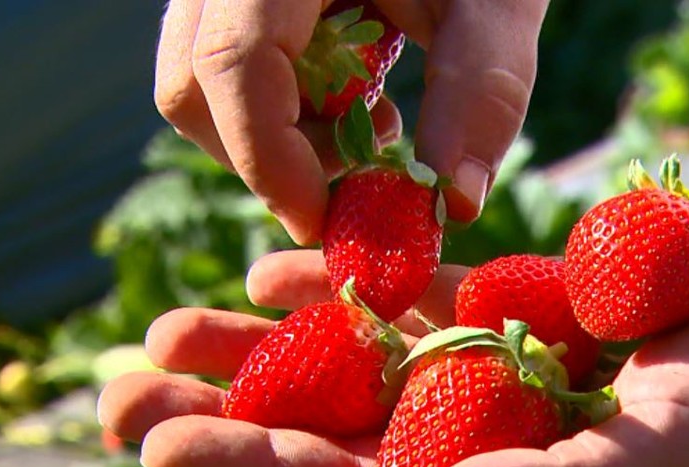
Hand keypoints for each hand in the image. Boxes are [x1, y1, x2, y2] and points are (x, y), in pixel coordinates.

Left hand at [97, 231, 688, 466]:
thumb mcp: (652, 463)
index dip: (254, 460)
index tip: (161, 436)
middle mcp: (476, 439)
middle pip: (324, 422)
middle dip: (226, 402)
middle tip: (124, 381)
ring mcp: (486, 373)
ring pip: (349, 358)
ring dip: (262, 341)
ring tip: (171, 322)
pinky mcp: (508, 313)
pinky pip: (407, 300)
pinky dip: (346, 283)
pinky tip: (280, 269)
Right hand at [154, 0, 549, 244]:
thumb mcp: (496, 1)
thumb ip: (481, 91)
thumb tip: (451, 201)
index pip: (233, 62)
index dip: (269, 160)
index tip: (325, 221)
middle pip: (192, 85)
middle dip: (270, 155)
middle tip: (358, 167)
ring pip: (195, 83)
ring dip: (273, 135)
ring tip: (365, 118)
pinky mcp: (231, 0)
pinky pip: (218, 68)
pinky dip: (275, 107)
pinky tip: (348, 93)